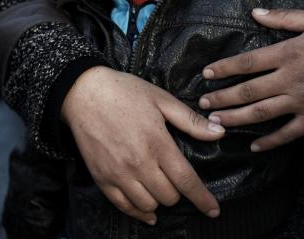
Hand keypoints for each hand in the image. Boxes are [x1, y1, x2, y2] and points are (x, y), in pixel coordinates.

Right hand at [62, 67, 224, 224]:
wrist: (84, 93)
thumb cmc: (126, 92)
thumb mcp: (162, 99)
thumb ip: (191, 121)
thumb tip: (219, 132)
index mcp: (157, 143)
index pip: (185, 180)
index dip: (202, 198)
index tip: (213, 210)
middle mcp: (138, 163)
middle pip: (168, 196)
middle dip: (178, 191)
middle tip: (176, 178)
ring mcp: (118, 174)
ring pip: (148, 205)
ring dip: (159, 200)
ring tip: (161, 188)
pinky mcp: (102, 179)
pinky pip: (123, 206)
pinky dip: (138, 212)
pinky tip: (147, 212)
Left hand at [200, 9, 303, 150]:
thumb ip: (283, 18)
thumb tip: (255, 13)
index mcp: (290, 52)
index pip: (249, 62)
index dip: (225, 68)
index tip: (207, 73)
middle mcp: (292, 78)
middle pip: (249, 91)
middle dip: (223, 98)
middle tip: (203, 103)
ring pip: (262, 113)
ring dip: (237, 119)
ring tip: (216, 123)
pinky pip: (289, 133)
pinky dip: (271, 142)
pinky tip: (255, 147)